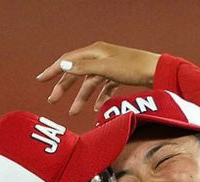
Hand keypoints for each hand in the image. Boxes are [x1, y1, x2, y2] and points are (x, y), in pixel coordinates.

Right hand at [36, 41, 160, 114]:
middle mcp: (101, 57)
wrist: (158, 71)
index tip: (41, 80)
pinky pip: (105, 87)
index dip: (53, 70)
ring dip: (82, 97)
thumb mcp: (106, 68)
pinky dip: (100, 97)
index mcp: (95, 51)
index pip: (68, 61)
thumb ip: (84, 67)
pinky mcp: (120, 76)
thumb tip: (63, 65)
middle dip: (64, 87)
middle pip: (77, 72)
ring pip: (90, 83)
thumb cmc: (134, 67)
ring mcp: (111, 66)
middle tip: (53, 101)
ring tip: (74, 112)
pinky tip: (98, 108)